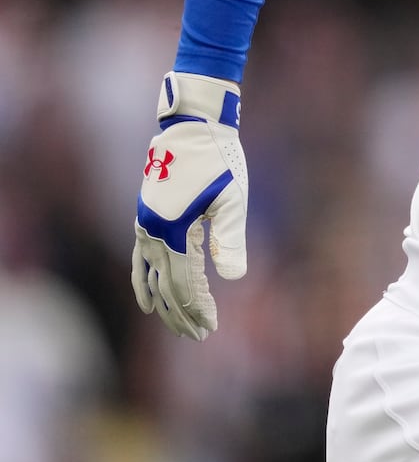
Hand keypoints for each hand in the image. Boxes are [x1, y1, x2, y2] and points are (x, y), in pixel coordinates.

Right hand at [132, 72, 248, 339]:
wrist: (192, 125)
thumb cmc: (218, 159)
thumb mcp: (232, 199)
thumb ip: (230, 240)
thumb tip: (233, 279)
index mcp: (173, 230)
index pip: (184, 284)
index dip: (196, 309)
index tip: (211, 329)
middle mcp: (152, 231)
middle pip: (164, 285)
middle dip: (180, 313)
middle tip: (198, 336)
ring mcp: (146, 224)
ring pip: (149, 275)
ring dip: (162, 301)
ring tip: (174, 324)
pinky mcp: (147, 216)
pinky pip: (142, 258)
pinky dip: (145, 280)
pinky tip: (149, 294)